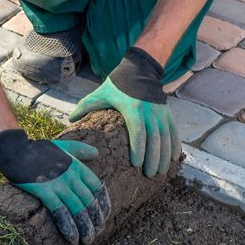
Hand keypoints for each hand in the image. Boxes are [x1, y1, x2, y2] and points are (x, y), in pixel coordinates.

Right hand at [0, 129, 111, 244]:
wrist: (16, 150)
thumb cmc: (37, 149)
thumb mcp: (63, 146)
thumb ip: (80, 150)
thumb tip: (96, 153)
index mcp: (78, 167)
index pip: (98, 189)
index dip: (103, 205)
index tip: (103, 218)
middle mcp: (72, 176)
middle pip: (89, 203)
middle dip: (94, 221)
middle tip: (95, 234)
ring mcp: (59, 184)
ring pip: (78, 210)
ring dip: (84, 228)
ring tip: (86, 241)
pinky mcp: (45, 191)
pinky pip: (60, 212)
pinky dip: (68, 227)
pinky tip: (72, 238)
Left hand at [69, 47, 180, 176]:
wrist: (140, 70)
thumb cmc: (117, 85)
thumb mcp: (100, 94)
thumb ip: (85, 107)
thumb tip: (70, 120)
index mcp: (133, 109)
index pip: (138, 132)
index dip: (138, 149)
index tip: (136, 165)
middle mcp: (150, 112)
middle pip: (154, 139)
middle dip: (153, 158)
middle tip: (149, 174)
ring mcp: (161, 113)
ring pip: (166, 137)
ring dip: (164, 155)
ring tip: (160, 171)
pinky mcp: (167, 113)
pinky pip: (173, 131)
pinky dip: (174, 145)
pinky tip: (174, 158)